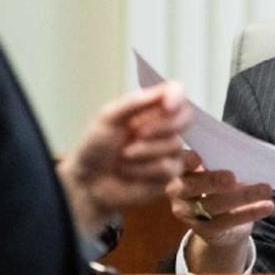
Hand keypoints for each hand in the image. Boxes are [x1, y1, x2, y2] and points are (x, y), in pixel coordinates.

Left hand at [59, 82, 190, 236]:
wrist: (89, 182)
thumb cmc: (95, 148)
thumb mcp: (106, 118)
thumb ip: (132, 103)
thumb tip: (160, 93)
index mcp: (149, 107)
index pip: (175, 92)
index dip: (177, 96)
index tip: (168, 105)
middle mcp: (162, 126)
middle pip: (186, 117)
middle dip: (162, 126)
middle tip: (138, 133)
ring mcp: (167, 150)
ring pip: (174, 144)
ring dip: (144, 151)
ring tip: (124, 156)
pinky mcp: (168, 174)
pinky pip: (168, 168)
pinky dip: (145, 169)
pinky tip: (130, 171)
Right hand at [165, 150, 273, 272]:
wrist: (219, 224)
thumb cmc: (218, 184)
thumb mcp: (214, 168)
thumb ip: (218, 159)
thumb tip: (244, 152)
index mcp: (179, 169)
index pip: (178, 161)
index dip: (184, 160)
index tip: (197, 157)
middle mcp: (177, 191)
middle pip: (192, 186)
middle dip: (212, 181)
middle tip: (232, 177)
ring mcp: (188, 212)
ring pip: (213, 205)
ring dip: (243, 196)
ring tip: (266, 189)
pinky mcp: (204, 230)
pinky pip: (228, 221)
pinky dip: (250, 212)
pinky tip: (267, 206)